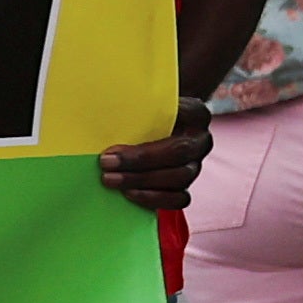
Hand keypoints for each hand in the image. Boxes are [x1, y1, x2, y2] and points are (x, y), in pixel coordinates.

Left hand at [96, 96, 214, 214]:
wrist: (151, 130)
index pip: (184, 118)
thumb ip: (134, 104)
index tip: (115, 142)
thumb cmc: (143, 113)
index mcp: (195, 115)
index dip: (154, 126)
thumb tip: (102, 109)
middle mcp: (199, 141)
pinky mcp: (185, 186)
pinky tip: (129, 194)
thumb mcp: (142, 102)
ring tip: (112, 180)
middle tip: (106, 163)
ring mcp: (194, 165)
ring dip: (143, 181)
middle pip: (179, 152)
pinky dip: (154, 199)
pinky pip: (178, 199)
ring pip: (180, 178)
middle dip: (140, 160)